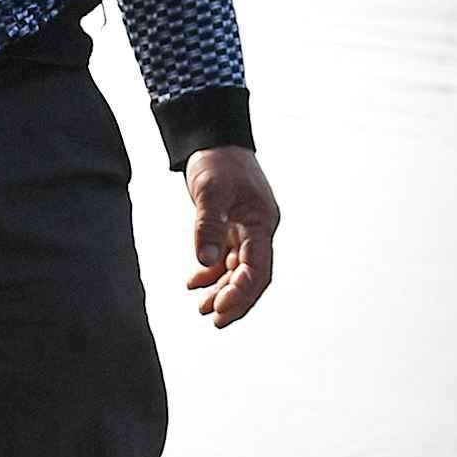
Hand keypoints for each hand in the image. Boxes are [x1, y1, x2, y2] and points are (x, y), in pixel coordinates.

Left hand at [182, 146, 280, 326]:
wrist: (215, 137)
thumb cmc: (217, 160)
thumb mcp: (209, 191)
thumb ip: (207, 226)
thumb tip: (204, 261)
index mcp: (261, 223)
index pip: (258, 269)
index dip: (241, 294)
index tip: (221, 312)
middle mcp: (258, 230)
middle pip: (252, 275)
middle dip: (234, 299)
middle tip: (213, 319)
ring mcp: (246, 229)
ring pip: (238, 269)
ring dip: (222, 289)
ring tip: (201, 307)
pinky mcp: (232, 225)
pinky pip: (226, 257)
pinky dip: (212, 271)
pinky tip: (194, 282)